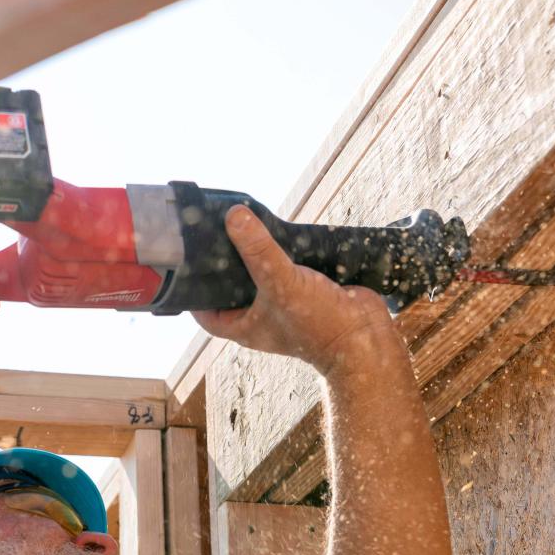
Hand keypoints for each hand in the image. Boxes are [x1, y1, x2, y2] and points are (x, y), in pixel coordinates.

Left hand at [192, 206, 396, 375]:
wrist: (366, 336)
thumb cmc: (319, 325)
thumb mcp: (280, 282)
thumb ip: (258, 250)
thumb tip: (234, 217)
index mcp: (246, 326)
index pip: (208, 315)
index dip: (195, 297)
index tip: (188, 271)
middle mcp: (263, 317)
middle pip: (235, 290)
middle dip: (228, 267)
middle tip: (217, 238)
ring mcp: (287, 305)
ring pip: (265, 277)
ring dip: (259, 256)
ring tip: (247, 229)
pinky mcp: (309, 292)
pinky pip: (291, 271)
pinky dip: (288, 254)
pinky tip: (284, 234)